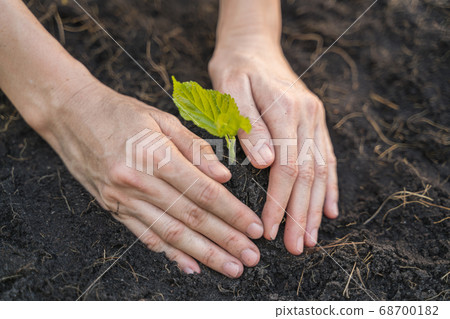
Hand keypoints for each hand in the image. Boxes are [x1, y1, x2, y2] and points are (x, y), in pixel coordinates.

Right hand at [36, 80, 263, 277]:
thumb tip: (223, 175)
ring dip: (204, 254)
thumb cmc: (119, 112)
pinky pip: (145, 236)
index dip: (232, 212)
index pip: (202, 192)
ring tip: (230, 267)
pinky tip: (191, 266)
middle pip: (191, 218)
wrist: (70, 115)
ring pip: (171, 234)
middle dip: (225, 240)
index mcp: (155, 156)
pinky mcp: (114, 208)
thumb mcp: (160, 118)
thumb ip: (194, 148)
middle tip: (251, 256)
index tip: (253, 227)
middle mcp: (139, 183)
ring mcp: (124, 199)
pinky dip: (170, 253)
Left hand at [209, 38, 338, 253]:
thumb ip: (248, 126)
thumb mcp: (231, 90)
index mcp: (286, 110)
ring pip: (322, 171)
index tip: (269, 229)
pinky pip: (327, 157)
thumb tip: (265, 163)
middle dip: (301, 214)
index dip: (280, 202)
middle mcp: (308, 116)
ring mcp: (315, 119)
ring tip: (311, 238)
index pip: (287, 167)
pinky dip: (329, 186)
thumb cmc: (235, 68)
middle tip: (295, 247)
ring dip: (316, 207)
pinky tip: (329, 209)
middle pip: (308, 174)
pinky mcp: (315, 122)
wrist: (253, 44)